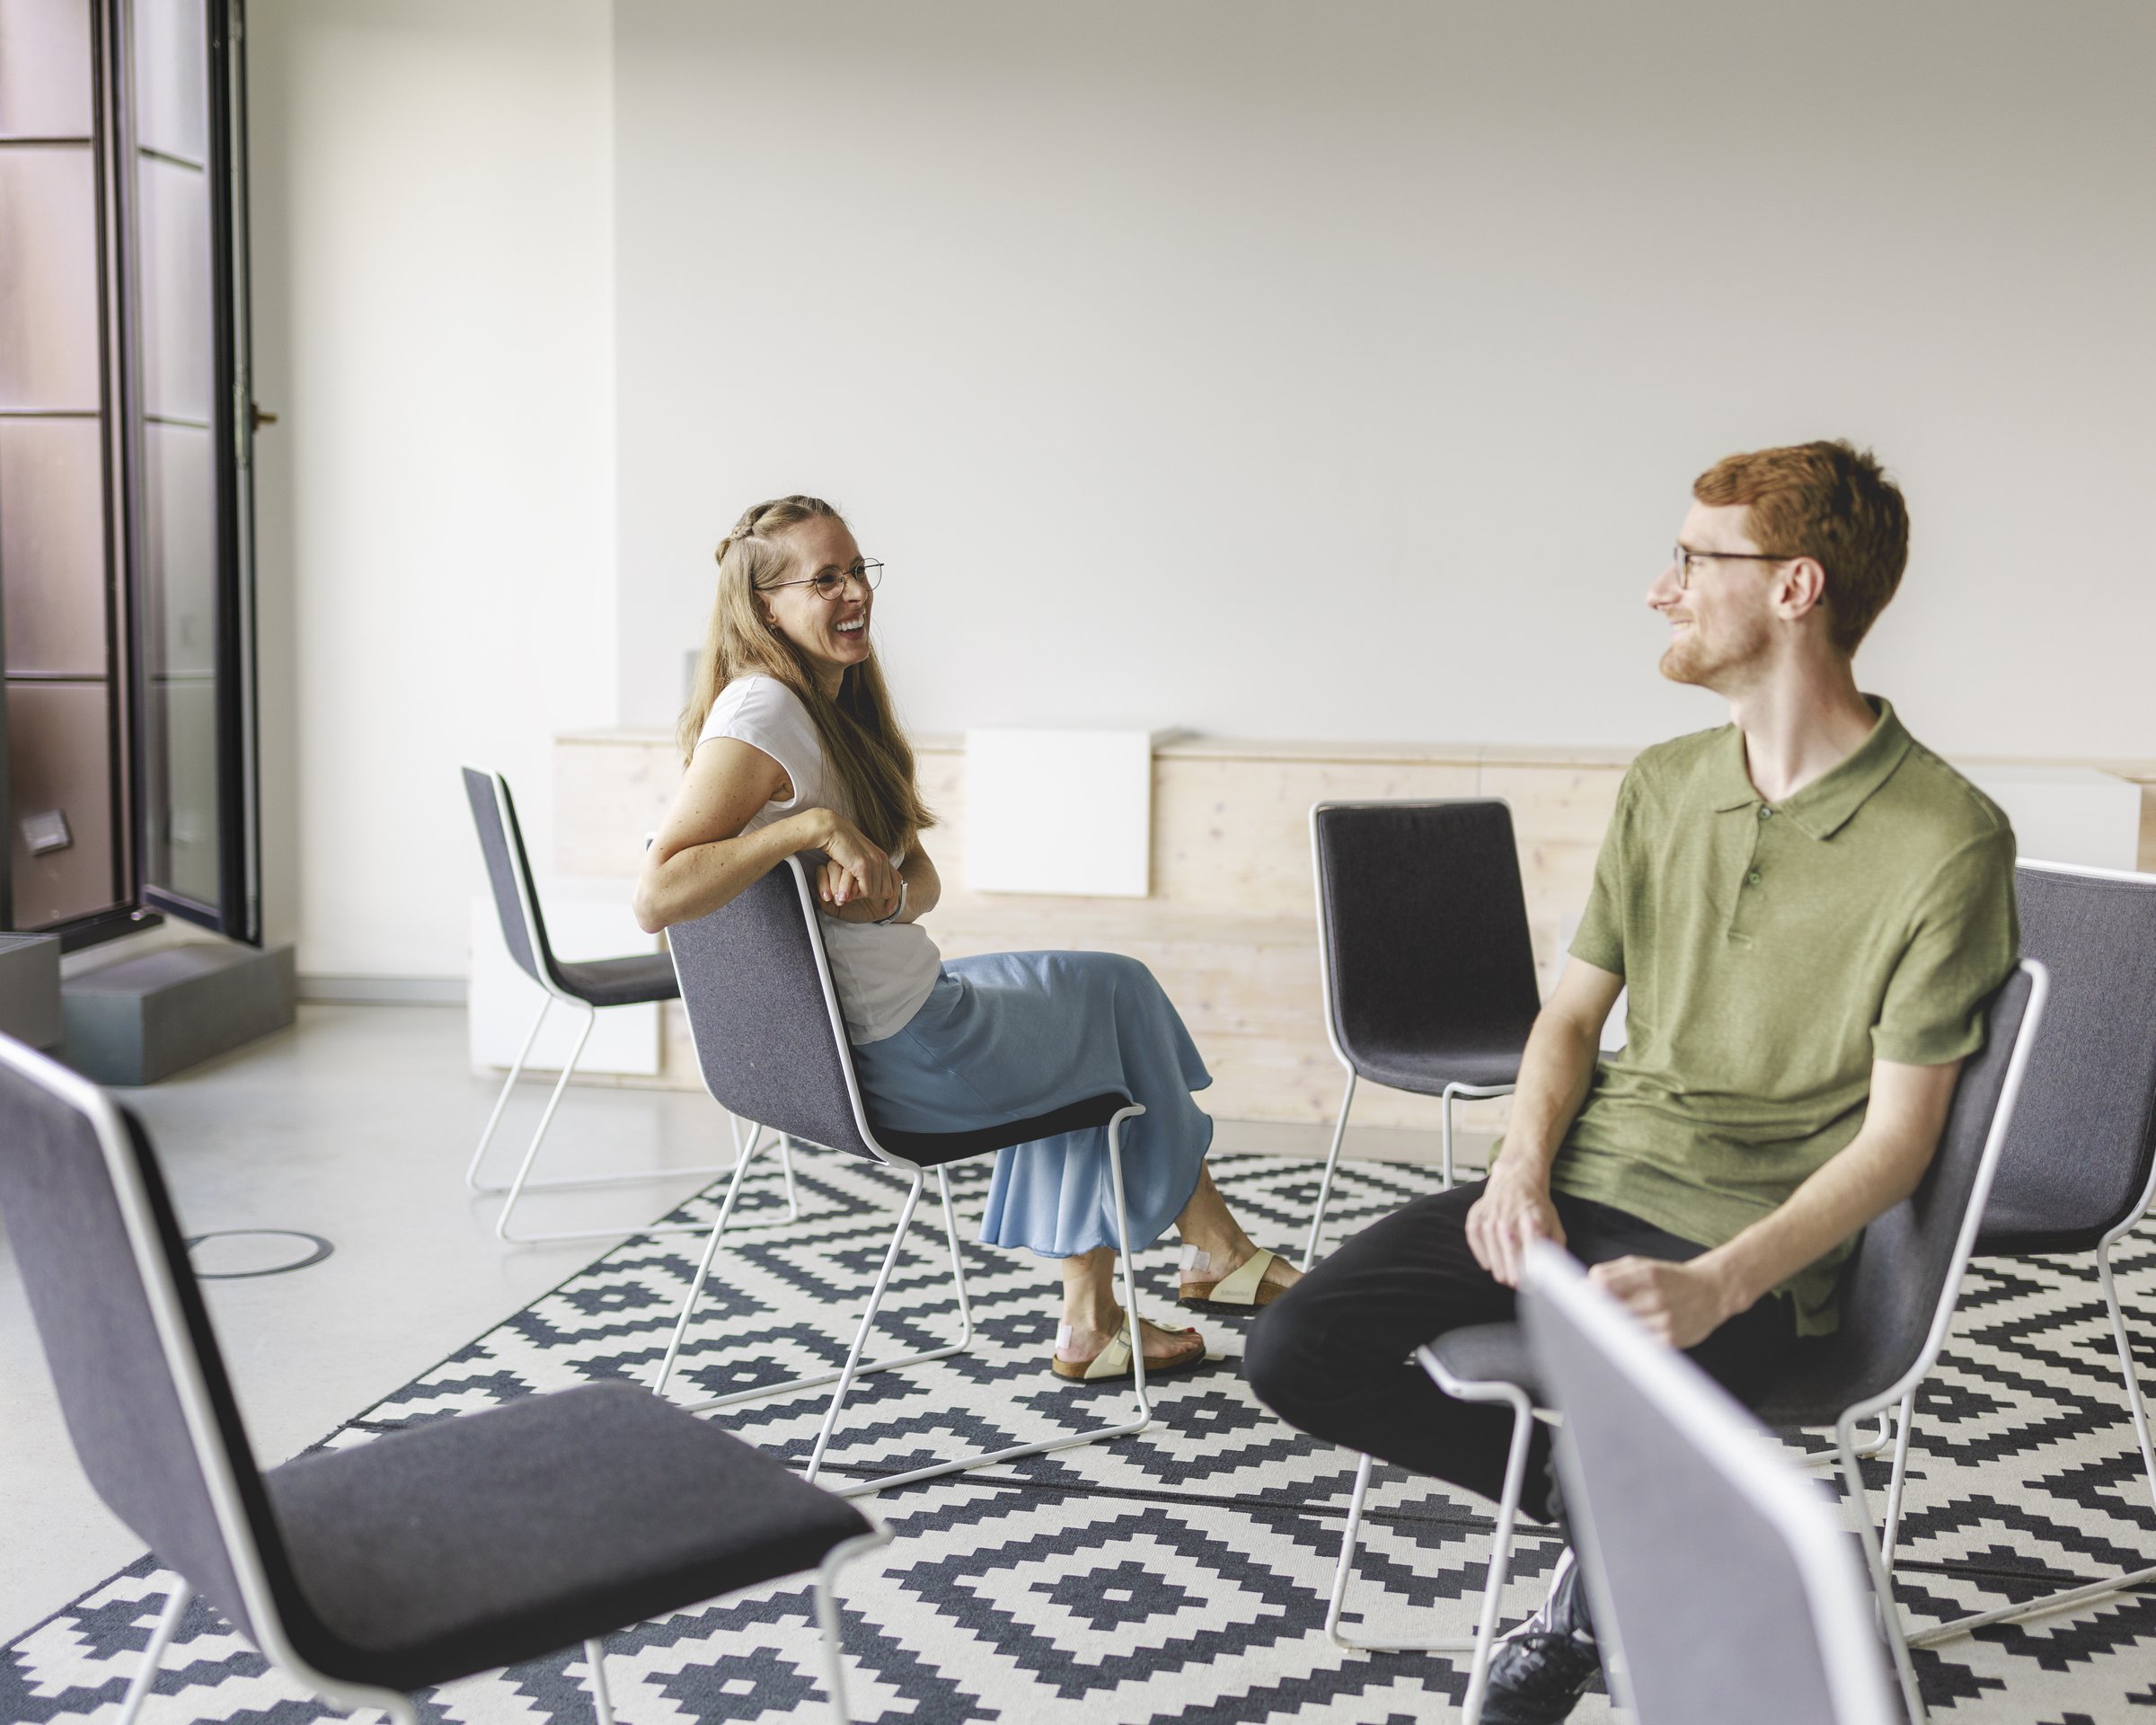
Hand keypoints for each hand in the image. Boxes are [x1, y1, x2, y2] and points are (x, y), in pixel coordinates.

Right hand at [814, 816, 899, 919]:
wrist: (831, 830)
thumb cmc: (840, 844)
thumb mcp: (858, 856)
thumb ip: (867, 866)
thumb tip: (871, 883)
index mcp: (882, 856)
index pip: (897, 881)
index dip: (894, 897)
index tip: (889, 909)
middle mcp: (881, 859)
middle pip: (887, 891)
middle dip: (873, 897)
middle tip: (857, 896)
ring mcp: (874, 862)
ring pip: (875, 892)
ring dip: (862, 895)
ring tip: (848, 891)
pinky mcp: (864, 866)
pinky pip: (866, 891)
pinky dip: (856, 894)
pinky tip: (846, 890)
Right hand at [1465, 1163, 1564, 1288]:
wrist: (1516, 1178)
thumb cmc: (1535, 1204)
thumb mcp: (1553, 1222)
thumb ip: (1555, 1247)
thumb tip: (1556, 1271)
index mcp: (1532, 1222)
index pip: (1532, 1256)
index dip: (1532, 1275)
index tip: (1533, 1284)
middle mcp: (1509, 1221)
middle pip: (1510, 1259)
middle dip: (1514, 1276)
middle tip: (1517, 1284)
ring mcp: (1490, 1219)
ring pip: (1492, 1256)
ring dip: (1499, 1270)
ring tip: (1505, 1277)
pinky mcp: (1476, 1218)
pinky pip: (1476, 1244)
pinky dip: (1483, 1257)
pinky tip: (1490, 1264)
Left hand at [1587, 1256, 1739, 1349]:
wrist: (1712, 1292)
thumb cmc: (1671, 1278)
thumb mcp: (1642, 1264)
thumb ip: (1611, 1272)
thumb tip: (1583, 1286)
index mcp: (1646, 1274)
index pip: (1602, 1285)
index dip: (1584, 1294)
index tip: (1575, 1300)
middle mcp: (1655, 1297)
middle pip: (1608, 1311)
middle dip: (1592, 1315)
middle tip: (1582, 1317)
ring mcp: (1664, 1321)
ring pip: (1620, 1331)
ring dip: (1606, 1331)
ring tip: (1601, 1329)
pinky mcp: (1670, 1341)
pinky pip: (1637, 1346)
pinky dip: (1626, 1343)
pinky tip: (1622, 1339)